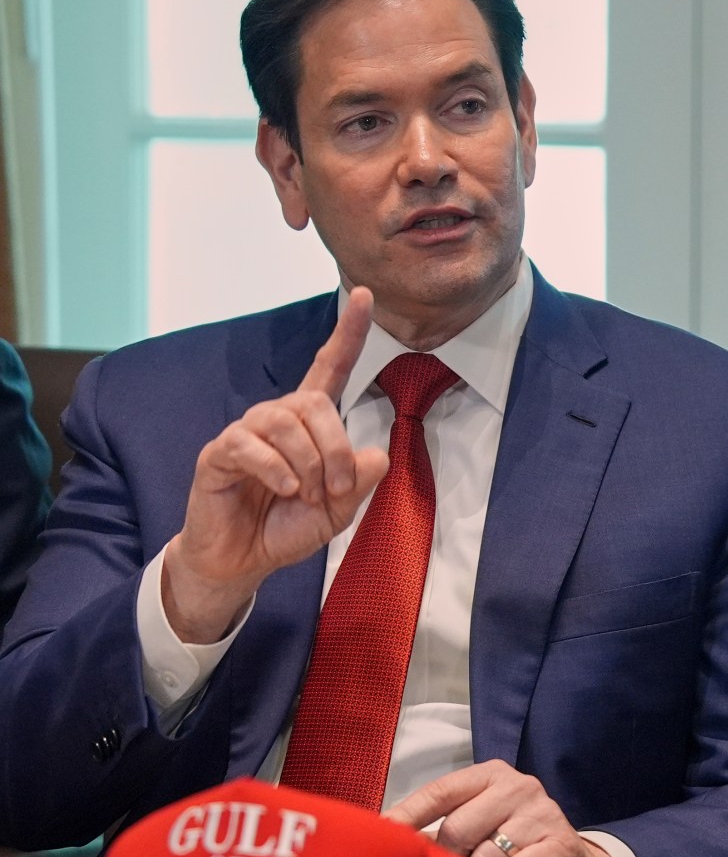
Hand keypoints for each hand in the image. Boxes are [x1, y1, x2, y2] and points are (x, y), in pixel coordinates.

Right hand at [162, 287, 390, 642]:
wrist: (242, 560)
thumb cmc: (286, 527)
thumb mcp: (338, 509)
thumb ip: (360, 481)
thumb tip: (379, 454)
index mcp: (308, 425)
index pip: (329, 368)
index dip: (347, 333)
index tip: (365, 295)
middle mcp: (276, 419)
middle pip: (314, 403)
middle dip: (335, 447)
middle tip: (335, 489)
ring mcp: (245, 433)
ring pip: (285, 422)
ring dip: (308, 463)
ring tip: (305, 495)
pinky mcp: (219, 454)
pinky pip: (251, 445)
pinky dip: (276, 470)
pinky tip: (283, 490)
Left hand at [384, 761, 622, 856]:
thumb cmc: (514, 846)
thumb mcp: (480, 827)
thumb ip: (443, 831)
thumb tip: (389, 845)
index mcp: (490, 775)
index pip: (439, 792)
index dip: (407, 815)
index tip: (379, 837)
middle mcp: (518, 786)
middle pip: (457, 829)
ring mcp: (543, 812)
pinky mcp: (561, 843)